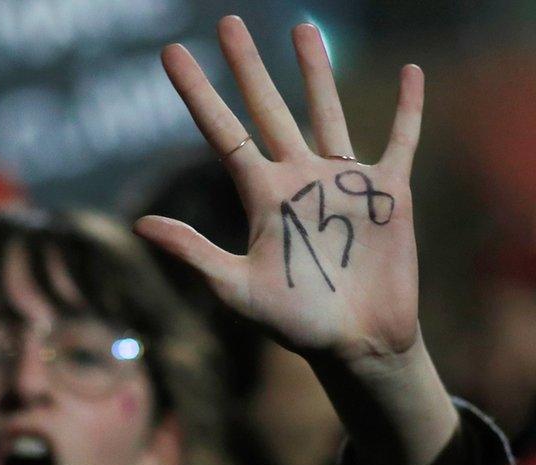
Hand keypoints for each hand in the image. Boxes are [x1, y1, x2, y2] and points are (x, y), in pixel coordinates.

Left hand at [136, 16, 423, 362]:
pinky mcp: (388, 193)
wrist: (355, 344)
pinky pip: (400, 142)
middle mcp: (297, 178)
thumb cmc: (294, 322)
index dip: (198, 92)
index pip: (223, 131)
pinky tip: (413, 73)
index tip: (173, 54)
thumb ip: (195, 252)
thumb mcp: (237, 288)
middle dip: (248, 67)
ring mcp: (342, 182)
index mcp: (261, 195)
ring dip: (316, 72)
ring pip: (327, 112)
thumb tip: (138, 225)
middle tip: (228, 22)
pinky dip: (410, 110)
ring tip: (303, 29)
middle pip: (268, 109)